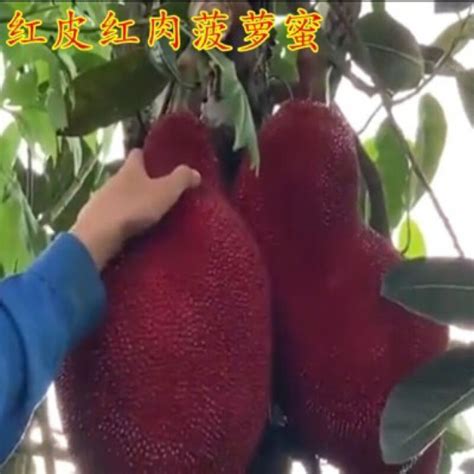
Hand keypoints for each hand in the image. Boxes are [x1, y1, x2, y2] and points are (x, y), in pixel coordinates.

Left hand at [71, 149, 200, 269]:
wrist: (99, 235)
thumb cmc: (134, 208)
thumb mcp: (166, 192)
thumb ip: (181, 180)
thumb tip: (195, 172)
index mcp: (130, 169)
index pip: (137, 154)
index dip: (147, 156)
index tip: (158, 162)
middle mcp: (113, 179)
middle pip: (128, 175)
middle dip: (140, 181)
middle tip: (158, 192)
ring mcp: (100, 199)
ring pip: (118, 195)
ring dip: (130, 201)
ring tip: (145, 213)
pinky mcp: (94, 218)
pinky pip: (111, 214)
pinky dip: (120, 218)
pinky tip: (129, 229)